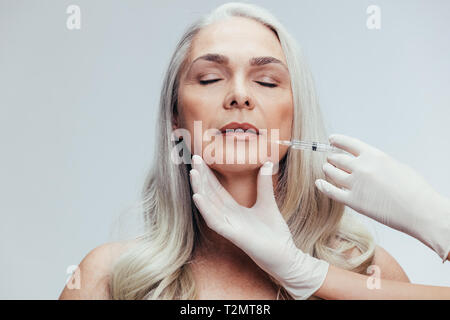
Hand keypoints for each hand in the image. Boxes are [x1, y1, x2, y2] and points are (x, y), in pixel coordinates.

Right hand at [189, 154, 328, 298]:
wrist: (284, 254)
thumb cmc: (275, 233)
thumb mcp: (268, 202)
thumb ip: (264, 184)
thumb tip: (268, 163)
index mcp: (234, 209)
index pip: (216, 189)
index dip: (208, 174)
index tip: (202, 158)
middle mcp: (227, 217)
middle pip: (209, 194)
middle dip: (200, 177)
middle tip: (193, 158)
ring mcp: (228, 226)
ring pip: (208, 205)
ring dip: (199, 189)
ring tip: (193, 172)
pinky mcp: (231, 234)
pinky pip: (214, 221)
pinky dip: (205, 208)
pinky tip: (198, 196)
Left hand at [315, 133, 449, 260]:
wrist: (419, 211)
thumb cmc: (413, 190)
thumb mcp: (395, 166)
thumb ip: (377, 162)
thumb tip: (366, 163)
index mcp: (374, 155)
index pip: (349, 143)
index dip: (338, 141)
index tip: (331, 140)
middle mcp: (361, 167)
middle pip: (337, 159)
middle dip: (332, 158)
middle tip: (330, 159)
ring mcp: (355, 184)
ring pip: (331, 173)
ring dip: (327, 170)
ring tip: (326, 169)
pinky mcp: (353, 201)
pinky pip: (331, 191)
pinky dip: (323, 186)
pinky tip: (319, 183)